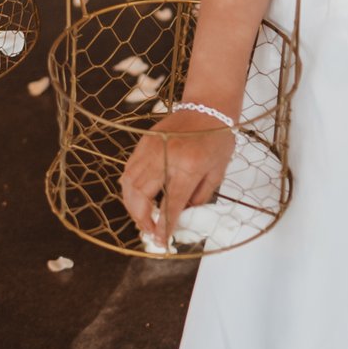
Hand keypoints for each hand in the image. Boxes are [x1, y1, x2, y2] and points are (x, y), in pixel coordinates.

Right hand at [119, 113, 236, 251]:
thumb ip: (200, 197)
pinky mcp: (144, 142)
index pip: (171, 203)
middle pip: (142, 194)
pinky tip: (138, 198)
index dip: (164, 226)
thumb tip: (182, 216)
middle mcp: (165, 157)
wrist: (208, 106)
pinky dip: (130, 188)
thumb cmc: (218, 139)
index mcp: (189, 166)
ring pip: (129, 183)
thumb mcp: (217, 172)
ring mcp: (151, 148)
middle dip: (142, 218)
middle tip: (149, 231)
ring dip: (132, 205)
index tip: (161, 242)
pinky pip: (129, 169)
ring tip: (142, 218)